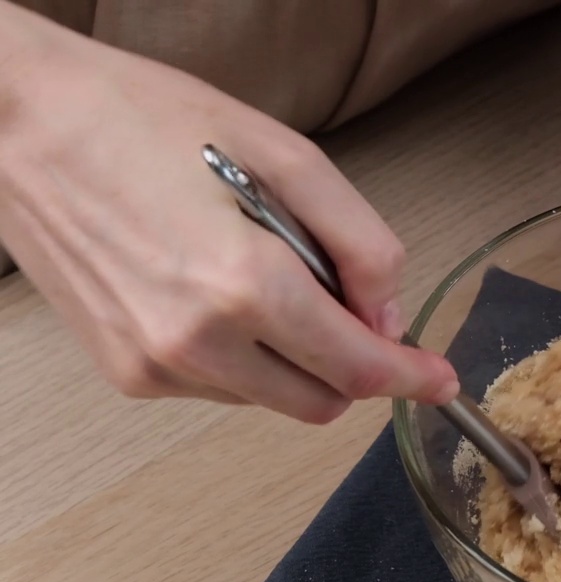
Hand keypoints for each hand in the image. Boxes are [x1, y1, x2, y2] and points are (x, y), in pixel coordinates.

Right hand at [0, 5, 457, 422]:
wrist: (19, 125)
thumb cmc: (145, 121)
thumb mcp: (285, 155)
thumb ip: (359, 242)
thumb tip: (388, 315)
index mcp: (244, 285)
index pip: (357, 367)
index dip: (410, 377)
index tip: (439, 380)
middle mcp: (197, 342)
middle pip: (321, 402)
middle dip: (353, 367)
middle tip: (350, 308)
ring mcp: (154, 366)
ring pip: (270, 399)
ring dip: (294, 359)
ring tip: (256, 272)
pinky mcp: (125, 372)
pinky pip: (219, 387)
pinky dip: (242, 355)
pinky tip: (214, 291)